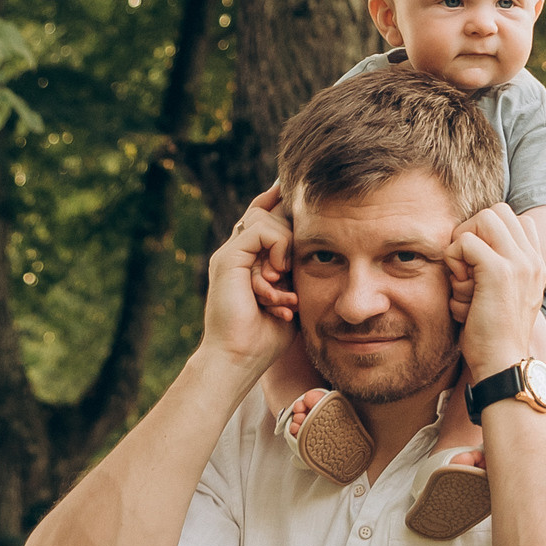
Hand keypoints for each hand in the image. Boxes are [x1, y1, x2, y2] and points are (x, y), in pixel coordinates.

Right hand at [202, 186, 296, 374]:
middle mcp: (237, 252)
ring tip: (281, 286)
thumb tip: (317, 247)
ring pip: (265, 219)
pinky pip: (261, 230)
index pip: (263, 216)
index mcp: (248, 260)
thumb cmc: (268, 335)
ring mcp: (230, 254)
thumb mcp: (290, 295)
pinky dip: (278, 249)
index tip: (294, 187)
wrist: (240, 357)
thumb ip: (295, 271)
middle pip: (267, 212)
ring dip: (284, 249)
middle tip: (287, 276)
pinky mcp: (227, 258)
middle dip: (290, 233)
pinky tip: (277, 276)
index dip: (278, 201)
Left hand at [451, 204, 545, 380]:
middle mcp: (531, 259)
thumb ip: (498, 273)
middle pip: (498, 212)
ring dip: (463, 241)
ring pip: (484, 218)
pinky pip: (465, 242)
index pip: (516, 220)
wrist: (504, 364)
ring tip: (462, 274)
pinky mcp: (498, 271)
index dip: (489, 233)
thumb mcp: (503, 299)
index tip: (476, 262)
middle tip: (464, 264)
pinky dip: (453, 259)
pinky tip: (458, 285)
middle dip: (473, 230)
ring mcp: (518, 262)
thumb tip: (469, 252)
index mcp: (536, 265)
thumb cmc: (494, 338)